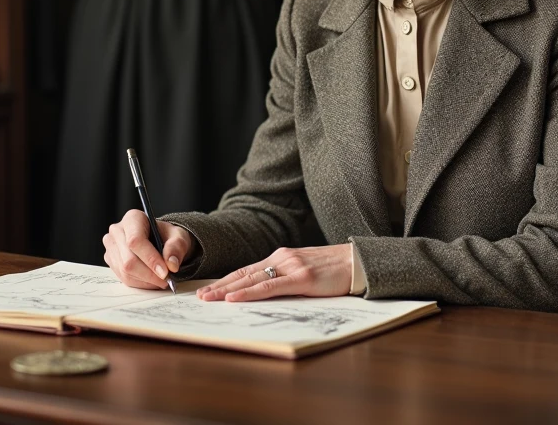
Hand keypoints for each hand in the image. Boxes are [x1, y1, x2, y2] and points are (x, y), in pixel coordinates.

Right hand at [103, 210, 193, 289]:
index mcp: (133, 218)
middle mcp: (117, 231)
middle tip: (166, 280)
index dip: (150, 259)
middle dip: (150, 274)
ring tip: (161, 280)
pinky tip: (151, 280)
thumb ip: (176, 247)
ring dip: (146, 281)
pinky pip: (123, 278)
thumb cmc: (167, 236)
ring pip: (125, 271)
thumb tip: (171, 264)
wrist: (159, 241)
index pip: (136, 241)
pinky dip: (140, 283)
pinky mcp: (111, 260)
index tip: (165, 272)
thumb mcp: (178, 237)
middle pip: (128, 260)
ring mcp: (111, 246)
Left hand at [196, 244, 351, 301]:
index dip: (225, 280)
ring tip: (209, 299)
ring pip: (251, 279)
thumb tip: (265, 293)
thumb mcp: (304, 271)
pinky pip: (269, 287)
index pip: (246, 270)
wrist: (358, 261)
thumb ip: (285, 279)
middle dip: (219, 286)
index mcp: (280, 258)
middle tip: (200, 297)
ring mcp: (290, 266)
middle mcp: (281, 258)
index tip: (208, 290)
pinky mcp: (301, 277)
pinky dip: (249, 293)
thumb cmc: (333, 270)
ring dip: (227, 290)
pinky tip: (235, 298)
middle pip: (243, 274)